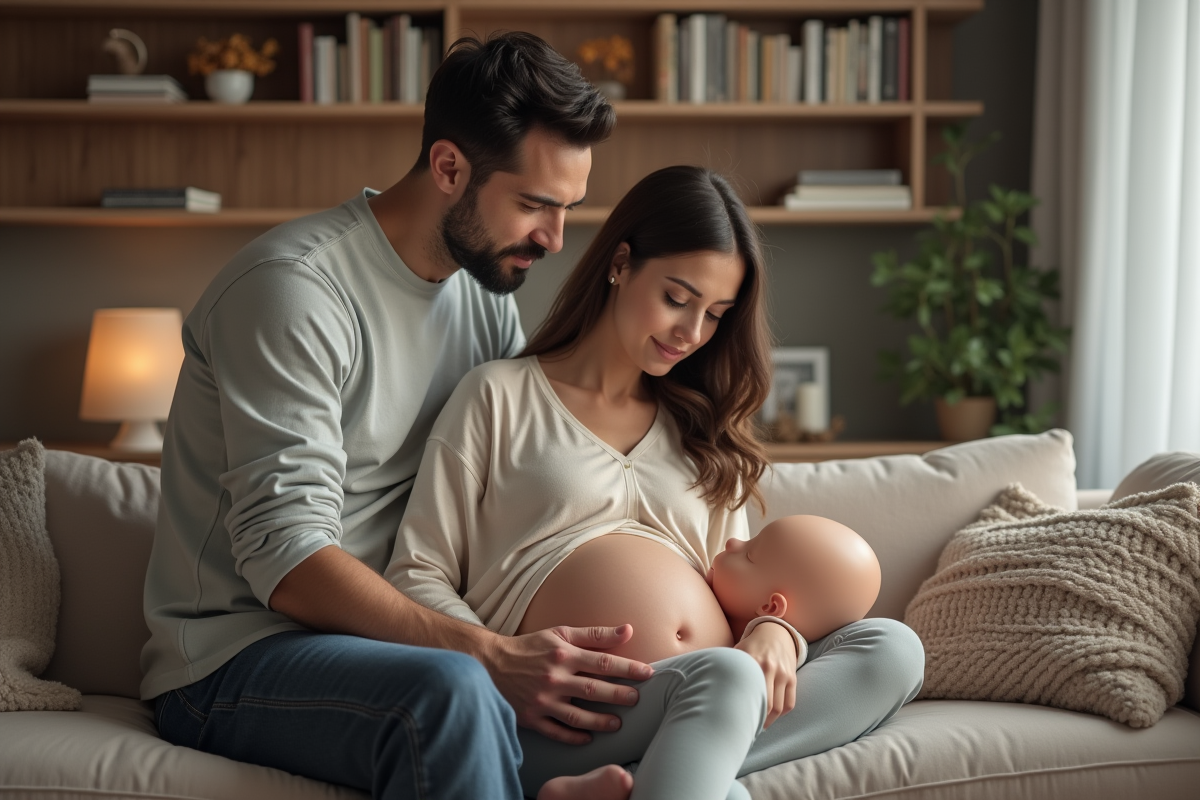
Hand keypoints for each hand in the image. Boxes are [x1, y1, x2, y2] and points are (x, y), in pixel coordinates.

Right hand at [481, 624, 653, 744]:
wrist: (491, 663)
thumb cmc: (530, 647)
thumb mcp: (560, 633)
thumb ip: (595, 634)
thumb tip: (628, 630)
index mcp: (563, 654)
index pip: (604, 662)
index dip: (629, 668)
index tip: (647, 673)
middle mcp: (554, 678)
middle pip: (595, 690)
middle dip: (620, 696)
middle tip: (637, 699)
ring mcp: (543, 700)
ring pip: (578, 716)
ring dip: (601, 721)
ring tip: (617, 723)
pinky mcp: (532, 717)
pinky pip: (556, 731)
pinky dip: (573, 736)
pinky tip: (588, 737)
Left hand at [735, 621, 797, 728]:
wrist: (775, 633)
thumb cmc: (751, 646)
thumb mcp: (737, 652)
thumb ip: (727, 667)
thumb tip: (708, 687)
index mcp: (750, 661)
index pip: (747, 692)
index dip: (742, 712)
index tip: (735, 723)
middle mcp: (768, 667)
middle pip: (765, 704)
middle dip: (756, 720)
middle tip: (747, 729)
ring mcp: (783, 673)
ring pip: (778, 708)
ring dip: (768, 721)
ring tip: (758, 725)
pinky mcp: (792, 677)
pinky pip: (789, 703)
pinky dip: (781, 714)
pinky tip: (771, 716)